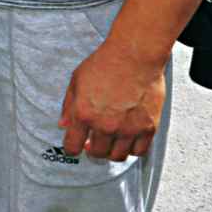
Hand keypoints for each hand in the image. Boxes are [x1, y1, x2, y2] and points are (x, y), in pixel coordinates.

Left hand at [60, 38, 168, 162]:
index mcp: (84, 114)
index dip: (72, 148)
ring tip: (111, 141)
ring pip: (117, 156)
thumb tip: (64, 125)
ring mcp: (128, 129)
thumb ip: (68, 106)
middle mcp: (105, 125)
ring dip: (112, 151)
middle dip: (92, 149)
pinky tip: (128, 139)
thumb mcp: (77, 80)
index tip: (75, 146)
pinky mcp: (148, 128)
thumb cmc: (106, 63)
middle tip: (94, 142)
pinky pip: (139, 151)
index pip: (73, 147)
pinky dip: (132, 149)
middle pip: (97, 154)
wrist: (135, 55)